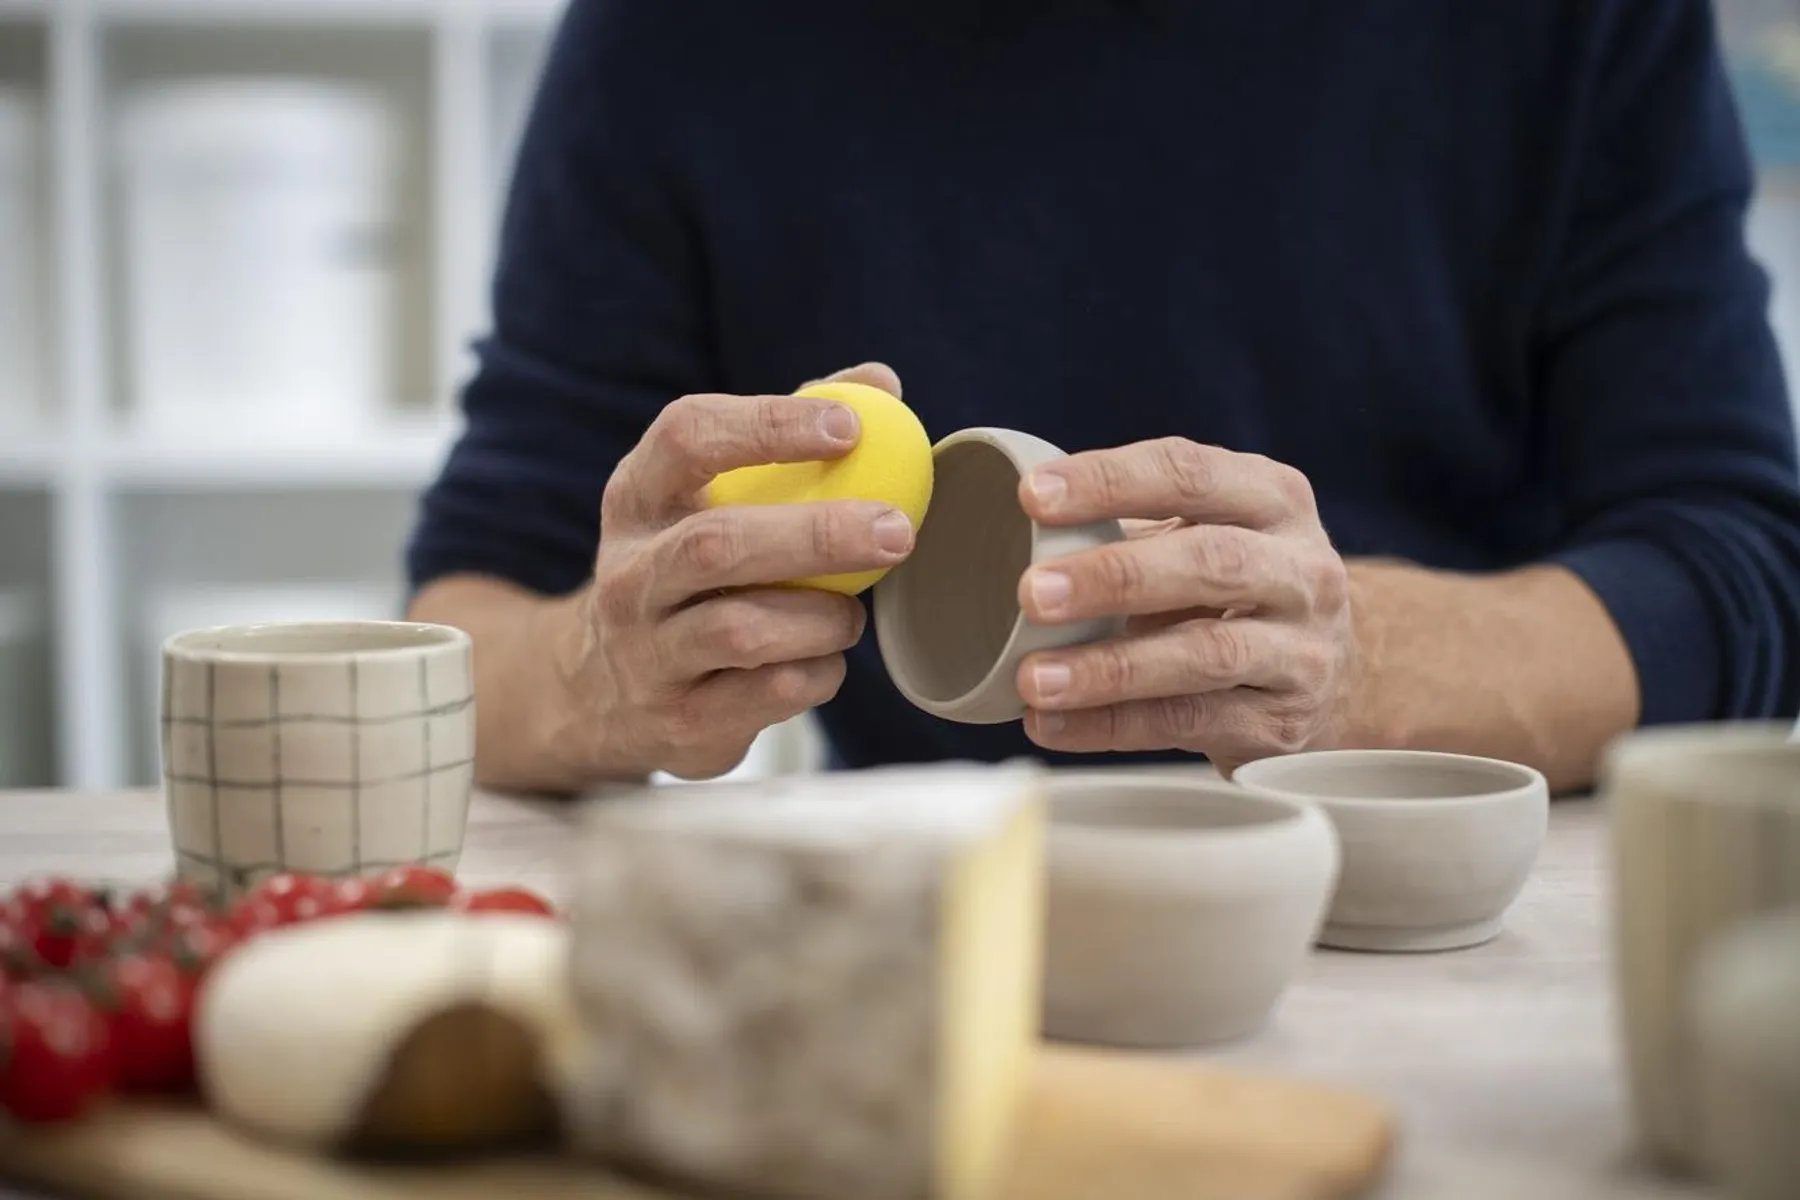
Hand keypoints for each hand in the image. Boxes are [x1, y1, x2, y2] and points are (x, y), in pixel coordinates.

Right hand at [556, 364, 913, 780]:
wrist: (601, 691)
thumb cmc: (688, 571)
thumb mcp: (711, 497)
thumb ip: (789, 436)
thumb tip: (882, 383)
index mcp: (638, 497)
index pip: (687, 436)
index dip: (768, 424)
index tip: (849, 426)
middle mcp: (630, 574)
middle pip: (717, 545)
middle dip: (817, 535)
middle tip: (897, 528)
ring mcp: (647, 653)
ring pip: (742, 631)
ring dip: (822, 619)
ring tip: (853, 614)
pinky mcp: (679, 720)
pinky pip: (766, 695)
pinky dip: (816, 675)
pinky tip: (825, 660)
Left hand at [1013, 437, 1355, 773]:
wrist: (1345, 674)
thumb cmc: (1240, 588)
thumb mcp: (1209, 534)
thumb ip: (1129, 528)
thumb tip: (1002, 535)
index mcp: (1272, 499)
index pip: (1189, 474)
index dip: (1110, 481)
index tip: (1031, 497)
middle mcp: (1300, 569)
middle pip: (1211, 563)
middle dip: (1115, 577)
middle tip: (1031, 593)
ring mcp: (1301, 651)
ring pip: (1205, 656)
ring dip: (1110, 668)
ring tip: (1033, 679)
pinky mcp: (1281, 725)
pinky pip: (1188, 723)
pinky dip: (1111, 725)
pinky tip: (1050, 723)